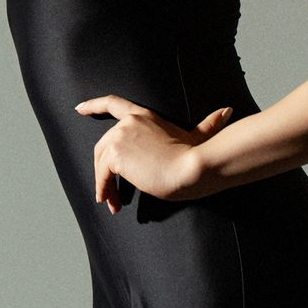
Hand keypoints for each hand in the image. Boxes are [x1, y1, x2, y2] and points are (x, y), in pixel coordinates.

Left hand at [74, 96, 235, 213]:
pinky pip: (102, 175)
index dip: (94, 105)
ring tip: (111, 203)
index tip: (79, 108)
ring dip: (103, 184)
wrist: (191, 168)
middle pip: (103, 145)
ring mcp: (120, 136)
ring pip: (101, 162)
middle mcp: (128, 123)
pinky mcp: (116, 154)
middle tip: (109, 193)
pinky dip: (103, 189)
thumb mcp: (198, 136)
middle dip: (103, 170)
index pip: (114, 103)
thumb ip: (208, 124)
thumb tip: (228, 111)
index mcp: (143, 115)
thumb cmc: (197, 154)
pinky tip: (111, 202)